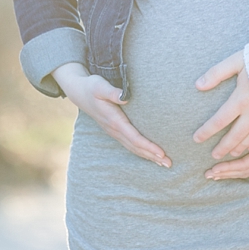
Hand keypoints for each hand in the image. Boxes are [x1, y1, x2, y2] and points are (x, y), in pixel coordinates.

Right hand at [52, 63, 170, 167]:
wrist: (79, 92)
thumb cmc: (92, 87)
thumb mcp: (99, 86)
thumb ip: (112, 92)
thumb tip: (125, 97)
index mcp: (114, 121)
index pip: (134, 138)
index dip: (148, 146)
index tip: (161, 152)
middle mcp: (114, 130)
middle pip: (136, 147)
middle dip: (152, 156)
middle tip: (169, 163)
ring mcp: (114, 132)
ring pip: (133, 148)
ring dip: (149, 156)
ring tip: (164, 163)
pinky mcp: (115, 130)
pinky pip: (130, 144)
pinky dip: (141, 151)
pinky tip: (150, 155)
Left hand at [193, 51, 248, 159]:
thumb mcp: (238, 60)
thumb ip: (217, 73)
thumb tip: (198, 85)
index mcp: (241, 99)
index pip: (219, 120)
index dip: (206, 131)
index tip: (196, 138)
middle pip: (235, 135)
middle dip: (223, 147)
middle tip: (213, 156)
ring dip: (239, 148)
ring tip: (230, 154)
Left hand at [204, 95, 248, 180]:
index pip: (247, 163)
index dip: (230, 167)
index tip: (215, 167)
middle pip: (245, 170)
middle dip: (226, 173)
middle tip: (208, 174)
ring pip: (248, 171)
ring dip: (231, 174)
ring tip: (214, 175)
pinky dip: (239, 171)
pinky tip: (229, 171)